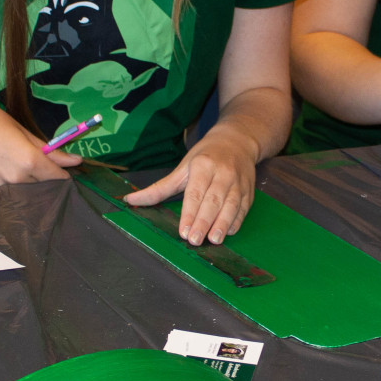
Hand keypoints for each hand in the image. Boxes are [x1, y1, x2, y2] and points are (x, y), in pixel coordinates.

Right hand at [0, 90, 80, 186]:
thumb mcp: (21, 130)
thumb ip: (47, 150)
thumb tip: (74, 161)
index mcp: (28, 161)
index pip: (56, 177)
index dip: (63, 174)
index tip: (65, 170)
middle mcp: (14, 179)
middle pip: (39, 185)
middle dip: (43, 176)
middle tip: (35, 161)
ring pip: (20, 190)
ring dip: (23, 180)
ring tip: (10, 161)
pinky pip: (0, 190)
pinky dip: (4, 182)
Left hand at [123, 125, 258, 244]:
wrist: (238, 141)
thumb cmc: (206, 156)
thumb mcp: (182, 167)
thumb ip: (160, 188)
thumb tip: (131, 200)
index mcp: (203, 165)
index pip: (195, 192)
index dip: (189, 213)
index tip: (183, 231)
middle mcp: (223, 173)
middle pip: (213, 200)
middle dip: (204, 221)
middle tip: (194, 240)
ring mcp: (238, 182)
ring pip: (231, 205)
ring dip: (222, 224)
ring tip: (213, 240)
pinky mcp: (249, 190)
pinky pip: (243, 208)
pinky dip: (236, 221)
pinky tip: (228, 232)